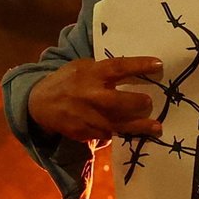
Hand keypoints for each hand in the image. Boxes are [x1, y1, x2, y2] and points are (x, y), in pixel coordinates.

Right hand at [27, 56, 163, 143]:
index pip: (117, 67)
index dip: (138, 65)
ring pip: (116, 124)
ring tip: (156, 127)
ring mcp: (87, 117)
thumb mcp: (81, 67)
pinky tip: (136, 133)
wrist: (40, 104)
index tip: (158, 64)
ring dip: (138, 126)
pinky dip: (122, 133)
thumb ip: (103, 70)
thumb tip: (133, 71)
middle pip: (118, 101)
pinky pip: (108, 134)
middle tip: (149, 102)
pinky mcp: (85, 133)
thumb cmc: (67, 81)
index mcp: (90, 73)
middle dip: (137, 102)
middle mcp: (89, 95)